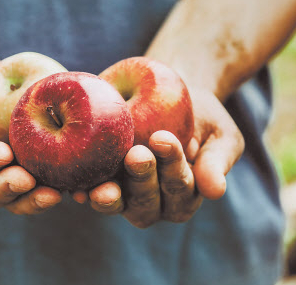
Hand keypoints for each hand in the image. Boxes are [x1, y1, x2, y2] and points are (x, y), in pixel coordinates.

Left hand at [75, 88, 243, 227]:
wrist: (168, 90)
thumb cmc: (200, 115)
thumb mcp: (219, 132)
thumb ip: (217, 160)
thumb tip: (216, 191)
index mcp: (185, 195)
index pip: (180, 187)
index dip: (173, 166)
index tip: (163, 138)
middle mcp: (153, 202)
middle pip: (147, 202)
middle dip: (142, 180)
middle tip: (137, 154)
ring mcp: (123, 194)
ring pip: (117, 204)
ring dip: (110, 197)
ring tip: (102, 187)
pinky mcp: (97, 182)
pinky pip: (88, 191)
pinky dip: (81, 189)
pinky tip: (76, 186)